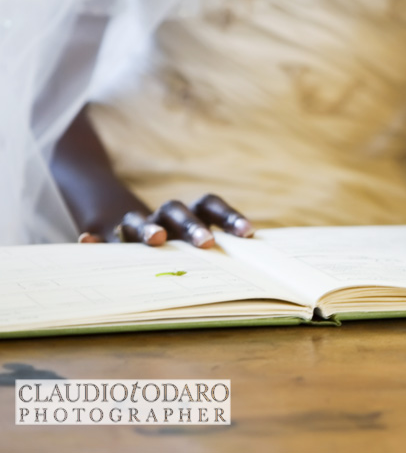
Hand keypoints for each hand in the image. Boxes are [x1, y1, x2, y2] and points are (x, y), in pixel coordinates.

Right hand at [78, 194, 253, 247]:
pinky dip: (94, 239)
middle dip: (192, 227)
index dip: (229, 217)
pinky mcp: (107, 233)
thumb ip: (218, 249)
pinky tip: (88, 241)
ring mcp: (135, 223)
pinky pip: (100, 235)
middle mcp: (163, 215)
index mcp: (190, 212)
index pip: (211, 205)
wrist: (127, 219)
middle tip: (207, 244)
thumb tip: (255, 262)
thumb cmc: (174, 239)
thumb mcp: (192, 241)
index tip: (247, 233)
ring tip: (156, 239)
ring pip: (139, 220)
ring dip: (147, 229)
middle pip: (177, 211)